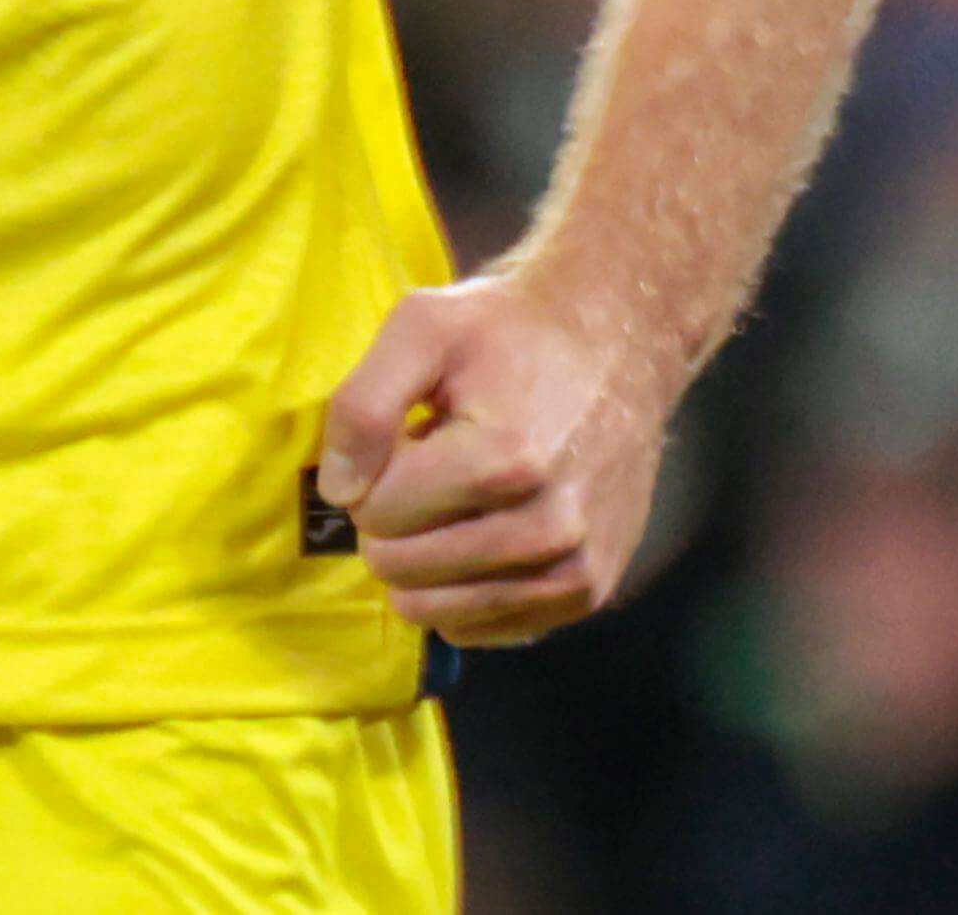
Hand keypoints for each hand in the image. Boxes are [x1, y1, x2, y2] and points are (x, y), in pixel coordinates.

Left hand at [317, 270, 670, 645]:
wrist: (617, 344)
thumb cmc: (509, 331)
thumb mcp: (421, 327)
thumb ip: (363, 406)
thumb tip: (339, 492)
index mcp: (502, 460)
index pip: (374, 512)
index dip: (373, 473)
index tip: (408, 438)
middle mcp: (546, 527)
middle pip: (400, 568)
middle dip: (394, 521)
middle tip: (431, 469)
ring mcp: (573, 568)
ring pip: (435, 610)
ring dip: (425, 561)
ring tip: (457, 499)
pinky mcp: (589, 592)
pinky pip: (482, 630)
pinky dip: (462, 593)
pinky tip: (481, 535)